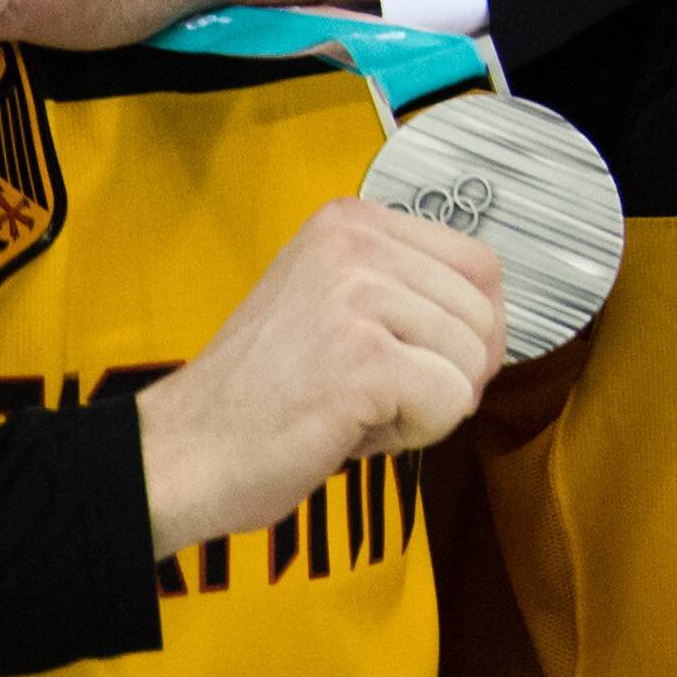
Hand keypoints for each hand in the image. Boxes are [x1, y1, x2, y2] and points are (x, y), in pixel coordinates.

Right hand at [131, 195, 503, 554]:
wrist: (181, 454)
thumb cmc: (263, 396)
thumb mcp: (334, 305)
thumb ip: (407, 291)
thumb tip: (496, 316)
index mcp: (351, 222)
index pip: (480, 265)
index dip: (474, 328)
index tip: (424, 361)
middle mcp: (354, 243)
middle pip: (485, 316)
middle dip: (449, 374)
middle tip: (372, 396)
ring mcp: (357, 297)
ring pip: (473, 363)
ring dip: (426, 407)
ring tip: (351, 409)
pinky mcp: (363, 358)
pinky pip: (451, 403)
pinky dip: (413, 434)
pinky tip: (349, 430)